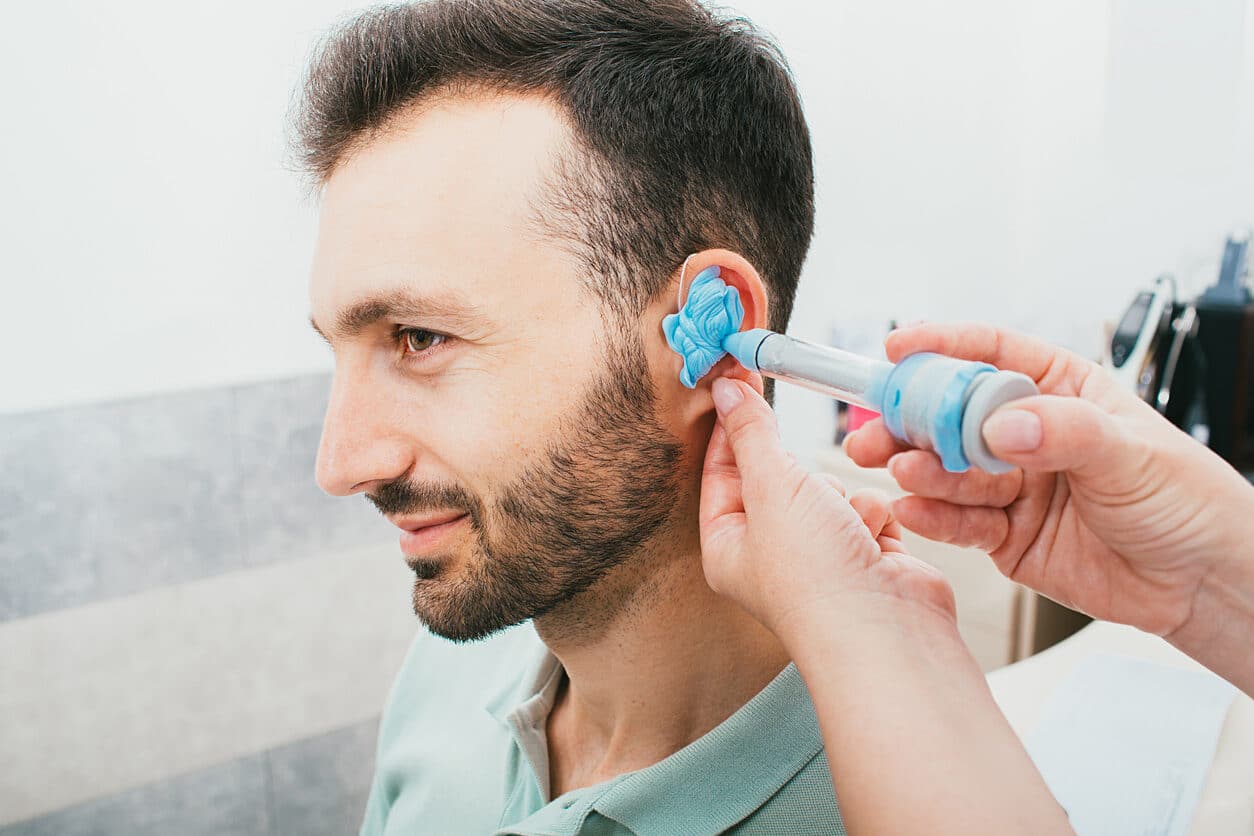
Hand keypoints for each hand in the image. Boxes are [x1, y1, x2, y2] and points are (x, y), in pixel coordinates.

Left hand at [698, 375, 954, 641]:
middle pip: (779, 475)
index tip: (740, 375)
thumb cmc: (815, 575)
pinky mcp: (866, 555)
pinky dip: (873, 517)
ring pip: (829, 487)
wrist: (888, 630)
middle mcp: (770, 552)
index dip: (731, 422)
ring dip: (841, 497)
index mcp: (728, 544)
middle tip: (802, 473)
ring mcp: (821, 555)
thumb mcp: (771, 487)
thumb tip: (725, 388)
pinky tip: (874, 543)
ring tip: (843, 529)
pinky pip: (866, 507)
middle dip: (800, 473)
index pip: (721, 468)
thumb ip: (751, 433)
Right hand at [844, 322, 1253, 641]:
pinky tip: (915, 508)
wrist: (1203, 582)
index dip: (942, 348)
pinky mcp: (1003, 536)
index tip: (899, 350)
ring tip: (903, 469)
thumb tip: (1001, 426)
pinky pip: (958, 522)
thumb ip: (1064, 434)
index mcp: (1059, 390)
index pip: (991, 355)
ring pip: (949, 470)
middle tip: (876, 427)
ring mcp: (1012, 485)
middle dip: (910, 420)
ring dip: (920, 469)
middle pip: (952, 415)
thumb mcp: (1132, 454)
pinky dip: (933, 516)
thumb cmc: (1187, 501)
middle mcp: (1027, 434)